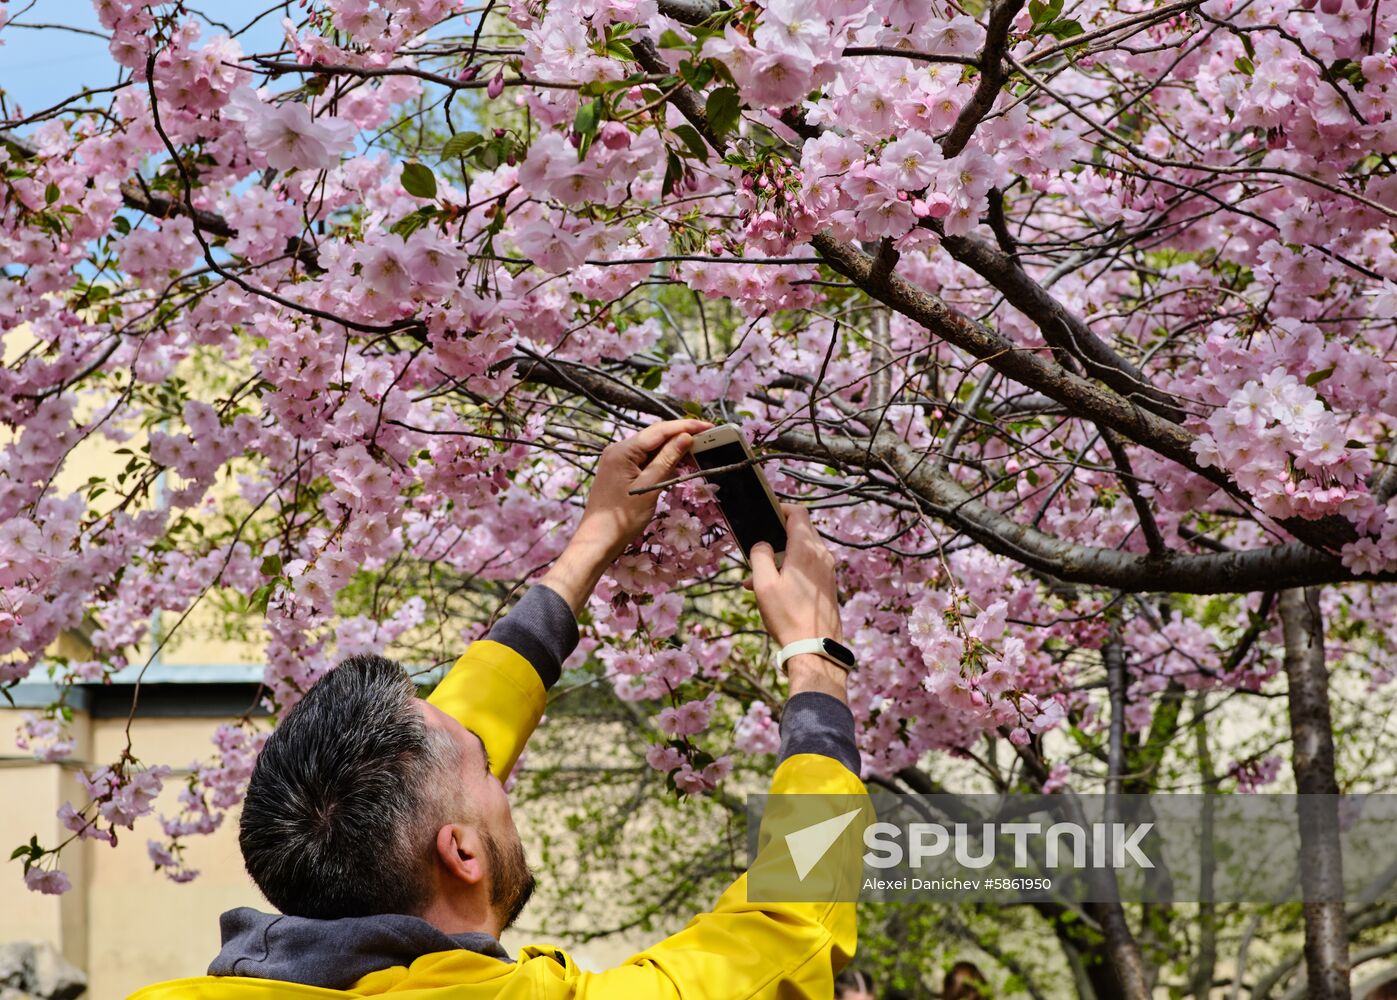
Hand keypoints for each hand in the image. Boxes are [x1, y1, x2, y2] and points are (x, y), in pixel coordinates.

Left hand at [541, 418, 710, 613]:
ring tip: (697, 453)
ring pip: (651, 448)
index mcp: (623, 451)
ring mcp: (618, 460)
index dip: (685, 427)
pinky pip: (645, 460)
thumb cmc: (622, 518)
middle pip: (655, 436)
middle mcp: (618, 450)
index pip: (659, 430)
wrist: (598, 540)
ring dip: (673, 450)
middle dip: (680, 436)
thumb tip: (685, 438)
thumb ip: (667, 460)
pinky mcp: (620, 471)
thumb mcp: (650, 488)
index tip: (707, 426)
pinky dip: (662, 461)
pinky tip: (678, 465)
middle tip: (706, 439)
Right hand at [749, 504, 841, 647]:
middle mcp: (822, 555)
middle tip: (758, 550)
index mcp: (806, 550)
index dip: (781, 508)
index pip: (798, 513)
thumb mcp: (764, 584)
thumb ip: (760, 556)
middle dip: (777, 536)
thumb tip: (762, 544)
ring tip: (757, 577)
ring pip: (803, 550)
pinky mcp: (828, 583)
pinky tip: (774, 589)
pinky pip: (809, 565)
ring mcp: (828, 569)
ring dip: (782, 556)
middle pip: (801, 530)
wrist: (815, 647)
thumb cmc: (787, 616)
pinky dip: (792, 568)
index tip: (766, 514)